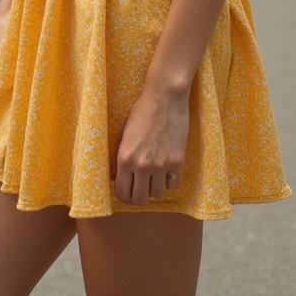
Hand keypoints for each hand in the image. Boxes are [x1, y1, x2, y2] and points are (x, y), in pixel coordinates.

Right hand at [0, 0, 14, 102]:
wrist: (16, 12)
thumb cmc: (5, 30)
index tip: (2, 112)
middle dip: (0, 101)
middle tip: (14, 106)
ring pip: (0, 89)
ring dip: (9, 93)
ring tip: (21, 95)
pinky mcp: (8, 67)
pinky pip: (9, 82)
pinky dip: (15, 86)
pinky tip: (25, 86)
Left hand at [111, 84, 190, 204]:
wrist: (165, 96)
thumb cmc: (142, 110)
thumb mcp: (125, 134)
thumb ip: (123, 156)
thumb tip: (118, 176)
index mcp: (125, 158)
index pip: (122, 192)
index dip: (124, 194)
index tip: (127, 189)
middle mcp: (141, 165)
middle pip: (139, 199)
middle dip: (139, 195)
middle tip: (141, 187)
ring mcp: (161, 165)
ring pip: (157, 194)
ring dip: (155, 187)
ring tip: (155, 176)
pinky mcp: (177, 161)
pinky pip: (174, 185)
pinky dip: (170, 181)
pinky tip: (168, 171)